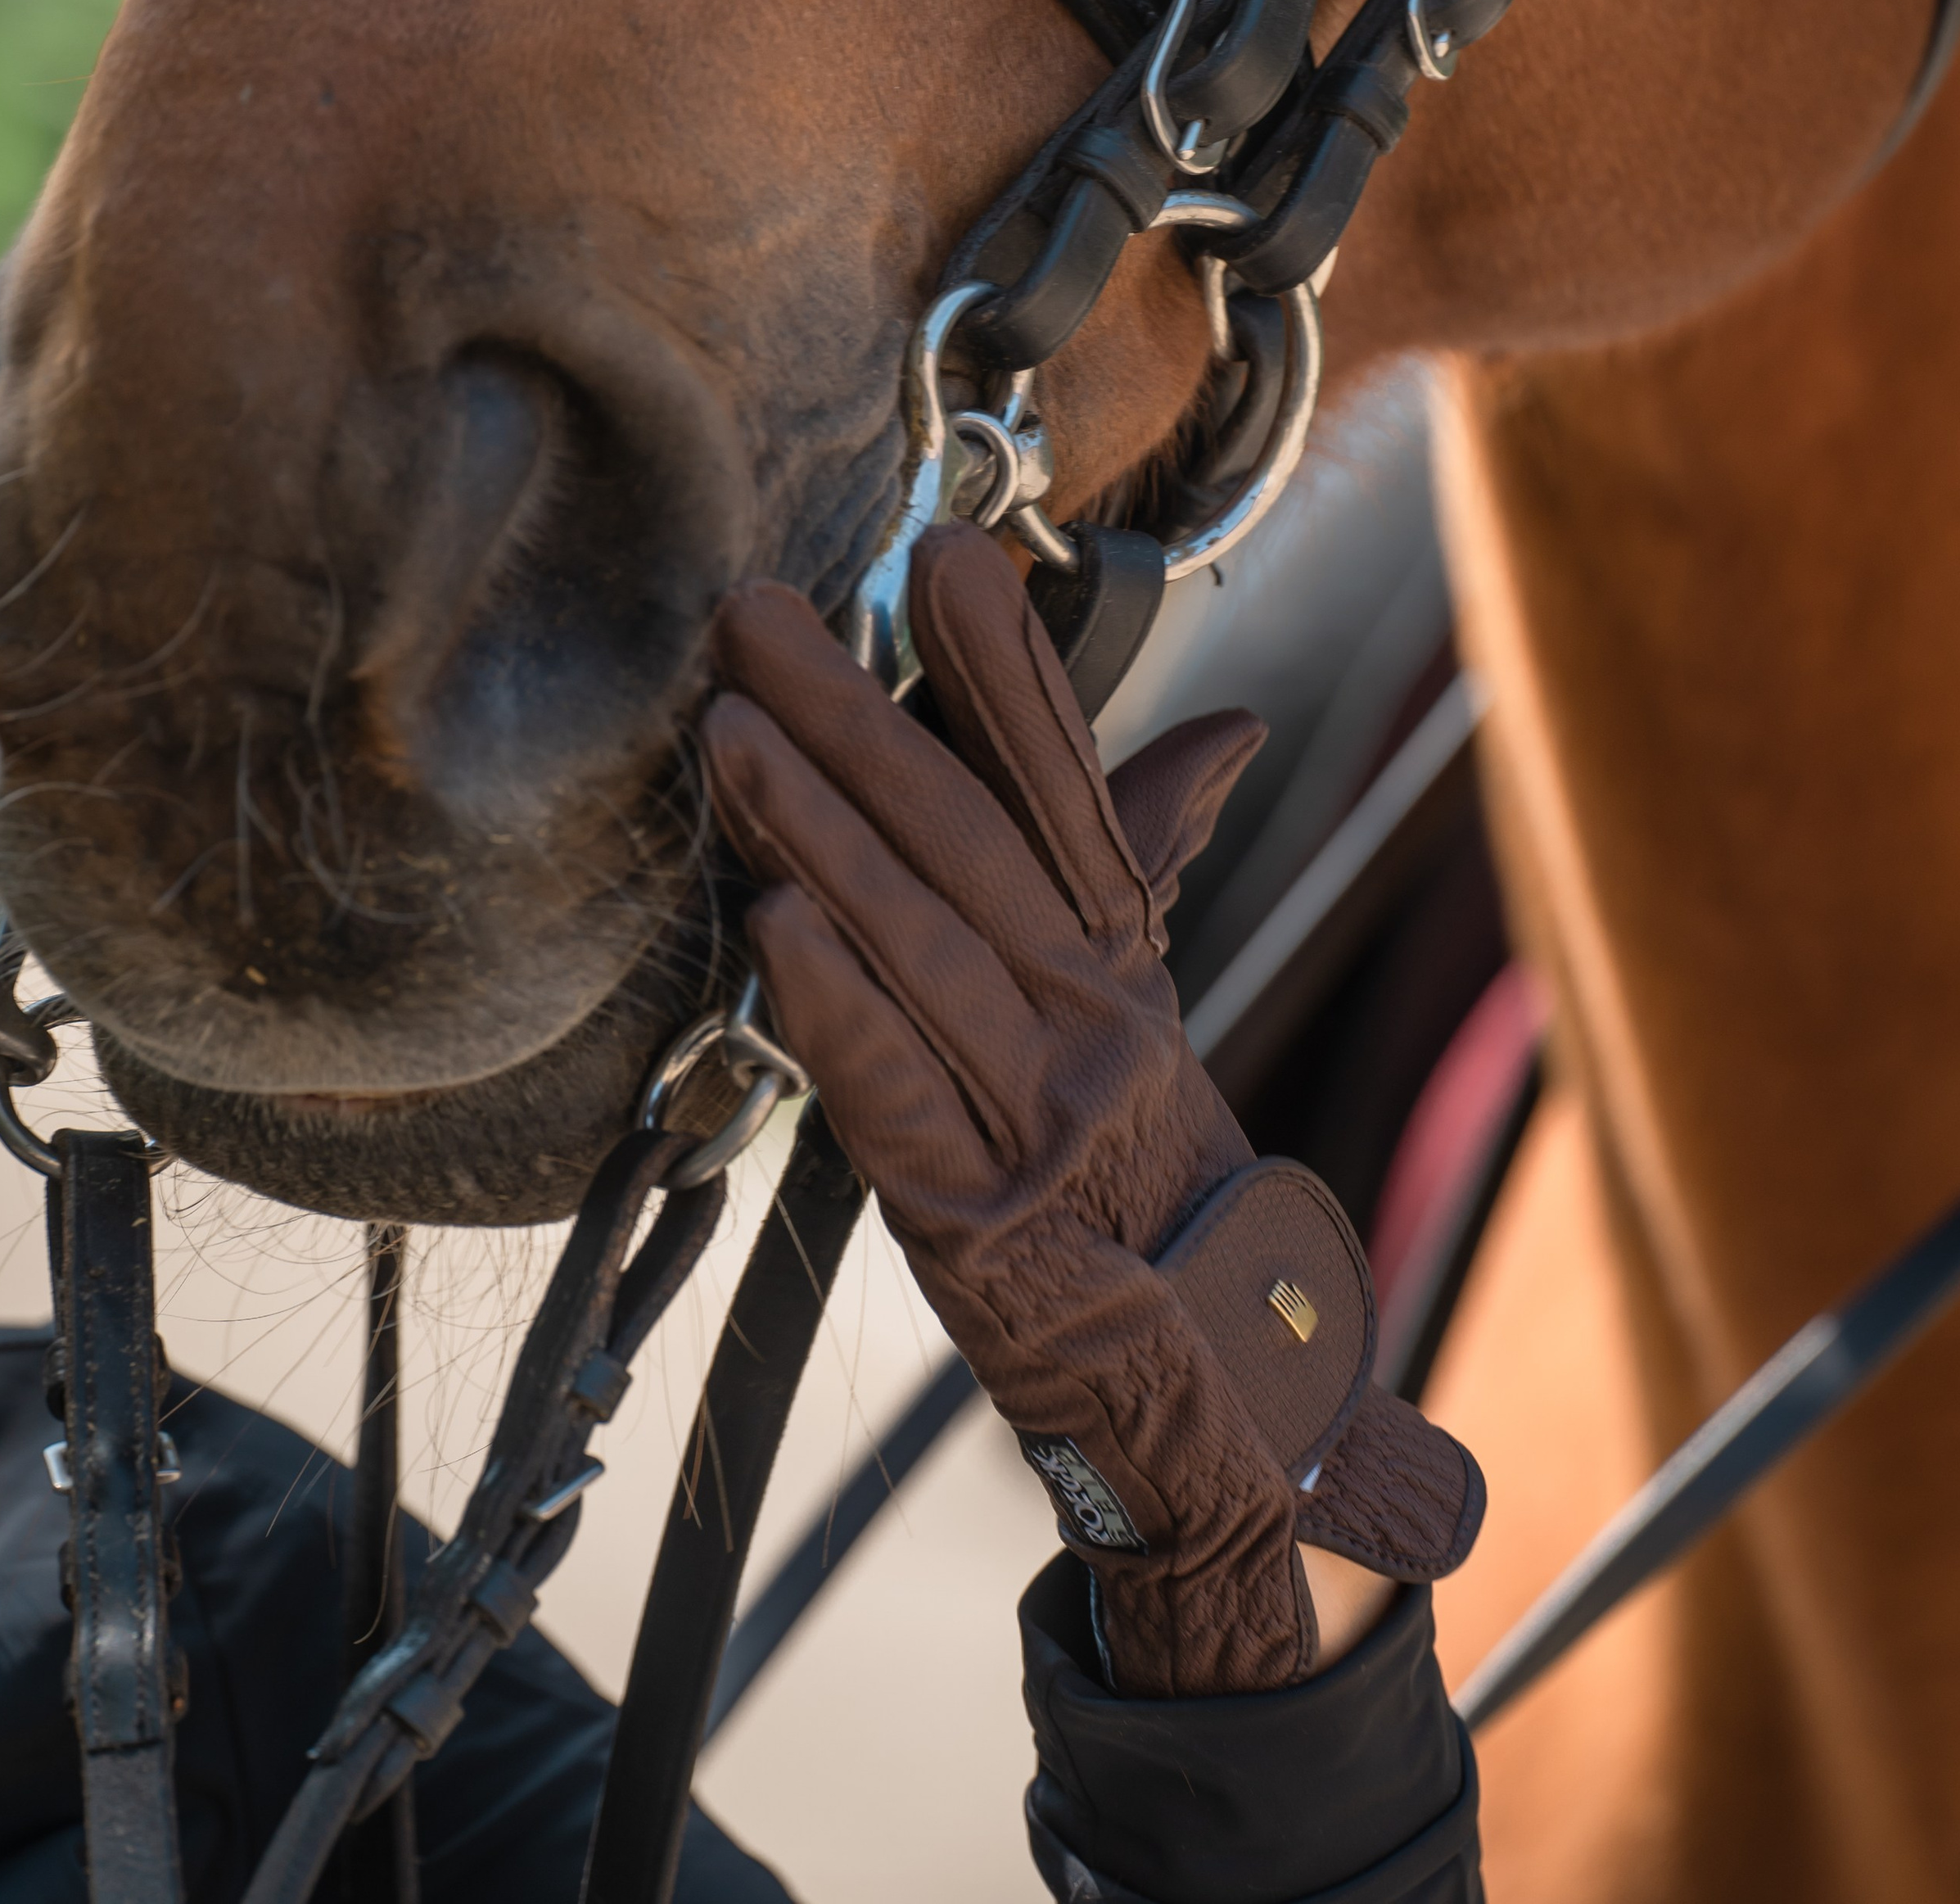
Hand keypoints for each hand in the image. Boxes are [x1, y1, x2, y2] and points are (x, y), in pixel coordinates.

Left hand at [702, 521, 1480, 1696]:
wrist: (1218, 1402)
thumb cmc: (1146, 1181)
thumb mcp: (1142, 1014)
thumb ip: (1148, 859)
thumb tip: (1226, 726)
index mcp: (1119, 960)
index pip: (1066, 788)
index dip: (1010, 672)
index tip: (951, 557)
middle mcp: (1092, 1019)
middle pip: (968, 841)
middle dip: (857, 714)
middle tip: (759, 611)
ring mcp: (1042, 1116)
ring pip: (922, 946)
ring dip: (821, 833)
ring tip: (733, 732)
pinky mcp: (979, 1220)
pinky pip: (898, 1097)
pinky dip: (838, 1008)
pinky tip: (774, 923)